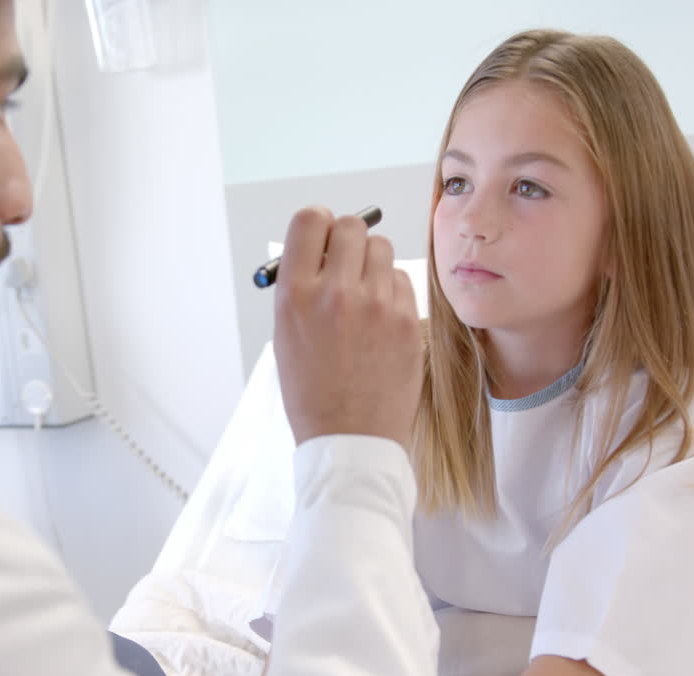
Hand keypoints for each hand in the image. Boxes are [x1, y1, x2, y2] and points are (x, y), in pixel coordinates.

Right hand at [273, 207, 422, 447]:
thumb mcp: (286, 335)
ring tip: (363, 295)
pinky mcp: (407, 321)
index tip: (321, 235)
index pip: (309, 220)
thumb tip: (319, 250)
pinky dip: (392, 290)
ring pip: (381, 248)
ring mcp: (376, 305)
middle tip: (344, 263)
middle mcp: (335, 292)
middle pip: (350, 226)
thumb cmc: (313, 392)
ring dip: (371, 262)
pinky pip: (402, 279)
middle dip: (346, 239)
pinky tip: (381, 319)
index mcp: (295, 294)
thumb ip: (301, 286)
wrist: (349, 438)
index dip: (317, 223)